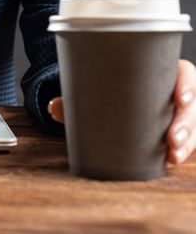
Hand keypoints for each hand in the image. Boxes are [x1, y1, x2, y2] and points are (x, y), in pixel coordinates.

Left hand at [47, 59, 195, 166]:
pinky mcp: (175, 128)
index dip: (188, 86)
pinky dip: (179, 152)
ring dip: (186, 142)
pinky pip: (185, 140)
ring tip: (172, 157)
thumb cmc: (110, 87)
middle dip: (186, 123)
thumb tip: (52, 107)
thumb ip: (75, 98)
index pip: (185, 74)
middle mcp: (174, 91)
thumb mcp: (97, 88)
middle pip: (191, 105)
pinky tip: (170, 162)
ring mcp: (177, 112)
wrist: (111, 96)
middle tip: (172, 139)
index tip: (181, 99)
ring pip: (192, 126)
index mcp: (162, 71)